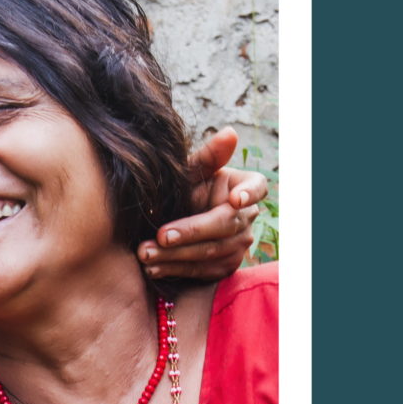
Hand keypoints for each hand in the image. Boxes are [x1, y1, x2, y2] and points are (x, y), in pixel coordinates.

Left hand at [141, 128, 271, 281]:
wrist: (166, 222)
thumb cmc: (182, 191)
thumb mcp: (189, 173)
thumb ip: (207, 157)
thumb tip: (230, 132)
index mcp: (242, 187)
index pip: (257, 187)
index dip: (249, 194)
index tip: (235, 200)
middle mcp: (245, 217)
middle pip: (224, 225)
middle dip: (191, 231)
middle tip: (161, 236)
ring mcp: (237, 244)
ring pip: (210, 252)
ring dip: (175, 255)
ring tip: (145, 254)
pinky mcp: (223, 266)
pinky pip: (202, 271)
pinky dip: (175, 270)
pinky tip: (153, 268)